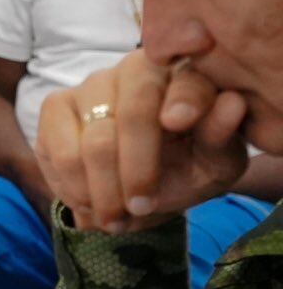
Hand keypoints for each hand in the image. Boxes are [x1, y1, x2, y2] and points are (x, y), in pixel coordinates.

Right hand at [35, 50, 251, 233]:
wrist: (144, 182)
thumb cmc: (187, 164)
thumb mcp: (216, 161)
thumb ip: (221, 135)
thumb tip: (232, 104)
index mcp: (183, 74)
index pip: (185, 82)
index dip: (182, 100)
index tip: (177, 124)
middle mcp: (134, 69)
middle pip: (132, 114)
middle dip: (134, 170)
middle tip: (140, 209)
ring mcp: (91, 85)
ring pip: (91, 140)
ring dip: (101, 189)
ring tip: (113, 219)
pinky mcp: (56, 106)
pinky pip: (56, 150)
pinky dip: (72, 186)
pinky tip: (89, 204)